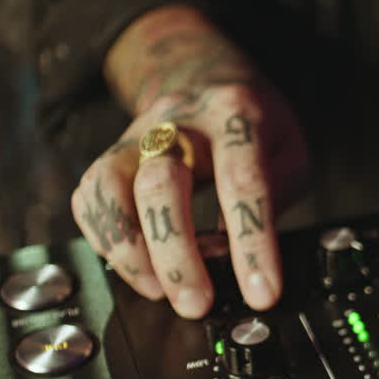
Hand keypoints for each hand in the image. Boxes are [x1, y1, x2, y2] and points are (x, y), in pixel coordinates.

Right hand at [70, 6, 307, 317]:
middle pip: (161, 184)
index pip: (243, 183)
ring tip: (158, 291)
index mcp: (235, 115)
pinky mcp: (108, 156)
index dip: (253, 245)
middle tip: (196, 303)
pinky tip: (136, 269)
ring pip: (110, 187)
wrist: (202, 74)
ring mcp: (134, 137)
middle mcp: (176, 123)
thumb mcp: (289, 148)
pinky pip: (90, 198)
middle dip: (177, 254)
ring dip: (130, 250)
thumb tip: (236, 255)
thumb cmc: (253, 124)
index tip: (262, 294)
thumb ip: (272, 196)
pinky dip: (107, 241)